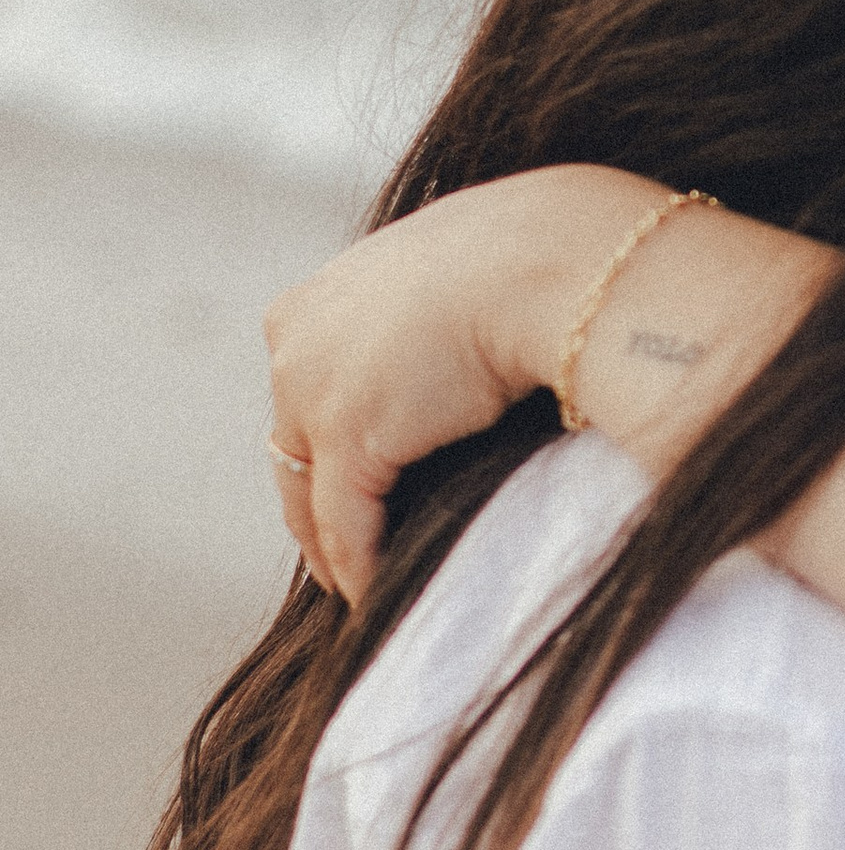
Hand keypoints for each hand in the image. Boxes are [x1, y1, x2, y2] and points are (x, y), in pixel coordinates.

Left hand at [263, 168, 676, 599]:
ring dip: (330, 543)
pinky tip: (374, 593)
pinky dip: (357, 565)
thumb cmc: (525, 256)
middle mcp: (296, 342)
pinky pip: (344, 525)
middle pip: (294, 442)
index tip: (348, 474)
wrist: (545, 261)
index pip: (305, 387)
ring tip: (355, 579)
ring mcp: (313, 392)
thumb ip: (427, 315)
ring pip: (306, 492)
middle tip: (344, 541)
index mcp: (315, 299)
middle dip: (317, 494)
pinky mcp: (349, 442)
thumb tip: (463, 344)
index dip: (324, 437)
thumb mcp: (448, 277)